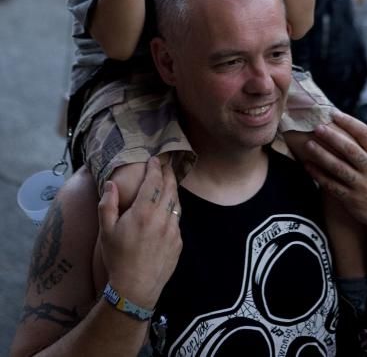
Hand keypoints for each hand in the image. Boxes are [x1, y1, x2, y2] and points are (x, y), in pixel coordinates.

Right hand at [98, 157, 181, 308]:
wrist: (136, 289)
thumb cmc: (118, 258)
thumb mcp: (106, 231)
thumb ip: (108, 204)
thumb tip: (111, 183)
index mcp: (143, 212)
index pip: (154, 181)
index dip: (155, 168)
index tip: (154, 159)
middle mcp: (162, 218)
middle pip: (170, 188)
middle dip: (168, 173)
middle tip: (166, 164)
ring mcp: (173, 230)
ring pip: (177, 203)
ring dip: (173, 189)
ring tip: (169, 181)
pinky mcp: (179, 242)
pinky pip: (178, 220)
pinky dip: (174, 209)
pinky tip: (169, 208)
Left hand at [301, 111, 366, 235]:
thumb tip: (349, 125)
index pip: (366, 135)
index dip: (350, 122)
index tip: (334, 113)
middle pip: (350, 149)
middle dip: (332, 137)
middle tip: (317, 126)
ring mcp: (363, 185)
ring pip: (339, 167)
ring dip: (322, 155)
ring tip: (308, 144)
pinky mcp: (353, 200)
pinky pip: (332, 185)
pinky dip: (319, 175)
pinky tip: (308, 166)